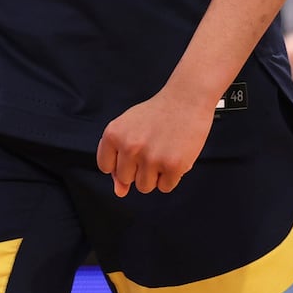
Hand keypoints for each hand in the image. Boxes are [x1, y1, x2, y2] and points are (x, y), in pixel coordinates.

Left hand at [96, 86, 213, 197]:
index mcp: (113, 134)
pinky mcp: (173, 166)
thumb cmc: (156, 115)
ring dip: (155, 175)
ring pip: (145, 187)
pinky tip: (174, 156)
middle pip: (125, 179)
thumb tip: (119, 192)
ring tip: (162, 152)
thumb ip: (118, 158)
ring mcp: (151, 158)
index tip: (132, 151)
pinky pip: (165, 187)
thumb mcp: (129, 129)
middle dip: (138, 169)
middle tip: (151, 148)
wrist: (186, 99)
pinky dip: (171, 177)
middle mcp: (129, 147)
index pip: (106, 167)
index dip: (120, 162)